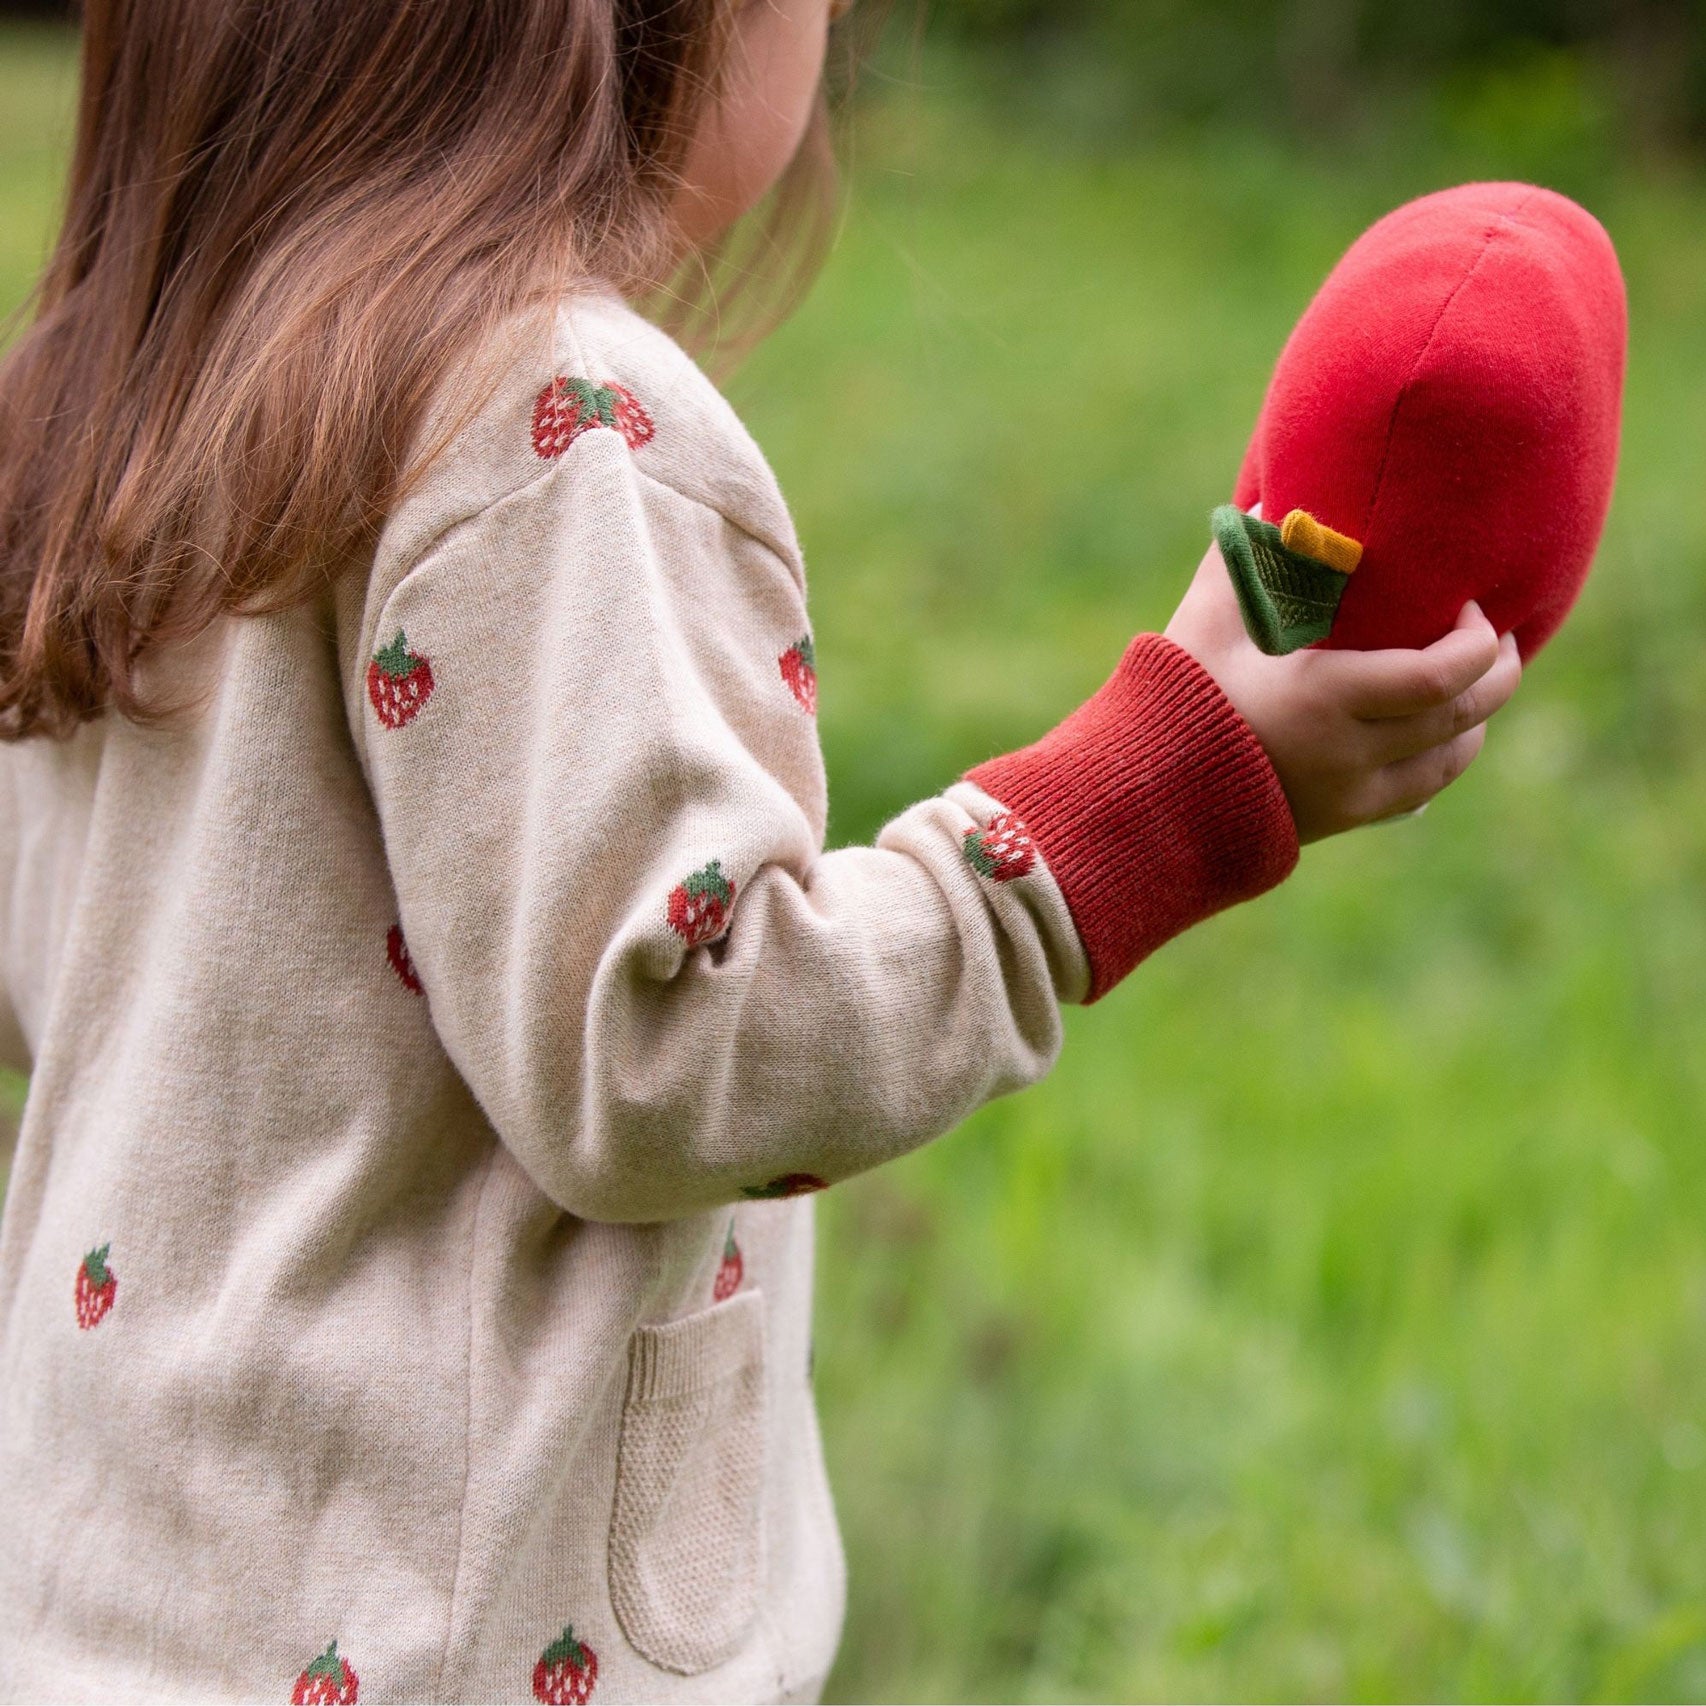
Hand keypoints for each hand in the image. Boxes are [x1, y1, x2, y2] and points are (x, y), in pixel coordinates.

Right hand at [1164, 531, 1521, 843]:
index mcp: (1326, 698)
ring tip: (1475, 677)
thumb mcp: (1206, 620)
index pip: (1442, 675)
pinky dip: (1447, 752)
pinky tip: (1443, 728)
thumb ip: (1243, 558)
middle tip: (1495, 633)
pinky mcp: (1345, 818)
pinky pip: (1422, 788)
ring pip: (1453, 756)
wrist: (1149, 794)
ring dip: (1477, 713)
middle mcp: (1352, 753)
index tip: (1465, 604)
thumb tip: (1271, 496)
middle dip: (1497, 669)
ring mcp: (1353, 794)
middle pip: (1465, 714)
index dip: (1477, 639)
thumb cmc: (1176, 697)